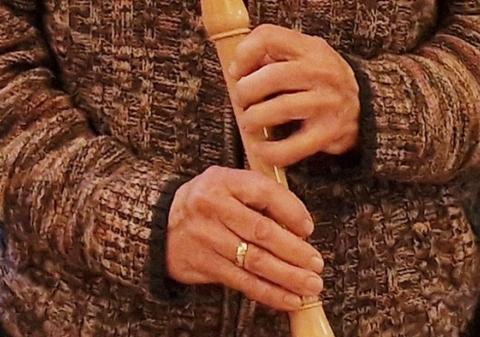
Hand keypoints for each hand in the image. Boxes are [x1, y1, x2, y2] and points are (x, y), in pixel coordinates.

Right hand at [163, 164, 322, 310]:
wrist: (163, 224)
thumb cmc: (206, 202)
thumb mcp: (226, 185)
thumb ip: (258, 197)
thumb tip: (299, 225)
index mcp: (222, 180)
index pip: (262, 191)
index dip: (290, 210)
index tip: (308, 227)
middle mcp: (212, 206)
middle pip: (261, 231)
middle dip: (294, 251)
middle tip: (316, 263)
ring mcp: (207, 237)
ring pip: (255, 261)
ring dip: (288, 276)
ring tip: (311, 285)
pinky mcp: (206, 265)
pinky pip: (244, 282)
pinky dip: (271, 293)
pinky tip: (290, 299)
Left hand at [230, 24, 360, 165]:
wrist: (366, 107)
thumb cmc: (320, 78)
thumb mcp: (304, 54)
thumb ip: (274, 55)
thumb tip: (237, 71)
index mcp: (310, 47)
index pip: (269, 37)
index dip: (244, 53)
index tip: (236, 70)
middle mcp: (321, 72)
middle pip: (272, 76)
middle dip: (246, 90)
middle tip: (240, 99)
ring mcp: (327, 103)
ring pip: (280, 109)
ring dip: (254, 118)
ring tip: (248, 121)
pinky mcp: (329, 133)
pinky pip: (294, 146)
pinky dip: (272, 151)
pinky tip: (261, 149)